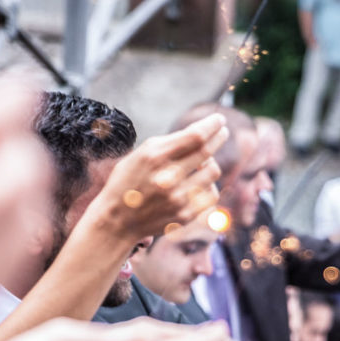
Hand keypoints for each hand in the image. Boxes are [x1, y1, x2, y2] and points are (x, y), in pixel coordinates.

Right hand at [86, 114, 227, 241]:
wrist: (117, 220)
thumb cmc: (128, 181)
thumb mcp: (141, 154)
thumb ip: (169, 143)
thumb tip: (202, 131)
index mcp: (154, 157)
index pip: (195, 136)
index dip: (212, 125)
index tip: (219, 120)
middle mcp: (167, 178)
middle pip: (207, 152)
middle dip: (218, 138)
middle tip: (222, 132)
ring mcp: (178, 199)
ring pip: (213, 172)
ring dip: (210, 164)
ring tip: (201, 163)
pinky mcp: (185, 215)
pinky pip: (211, 195)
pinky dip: (208, 186)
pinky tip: (199, 184)